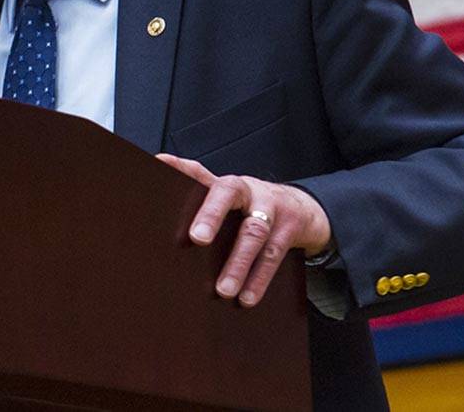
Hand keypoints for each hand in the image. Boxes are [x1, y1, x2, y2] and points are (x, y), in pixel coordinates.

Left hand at [156, 153, 331, 306]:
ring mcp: (272, 207)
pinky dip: (259, 279)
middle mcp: (248, 190)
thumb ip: (197, 188)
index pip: (200, 172)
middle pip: (228, 194)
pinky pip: (274, 255)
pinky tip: (246, 298)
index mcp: (226, 184)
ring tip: (222, 290)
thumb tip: (160, 173)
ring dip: (238, 263)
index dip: (181, 167)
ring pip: (254, 232)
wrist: (303, 209)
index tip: (160, 166)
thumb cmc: (251, 206)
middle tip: (197, 238)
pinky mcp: (290, 229)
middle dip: (212, 214)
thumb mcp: (227, 196)